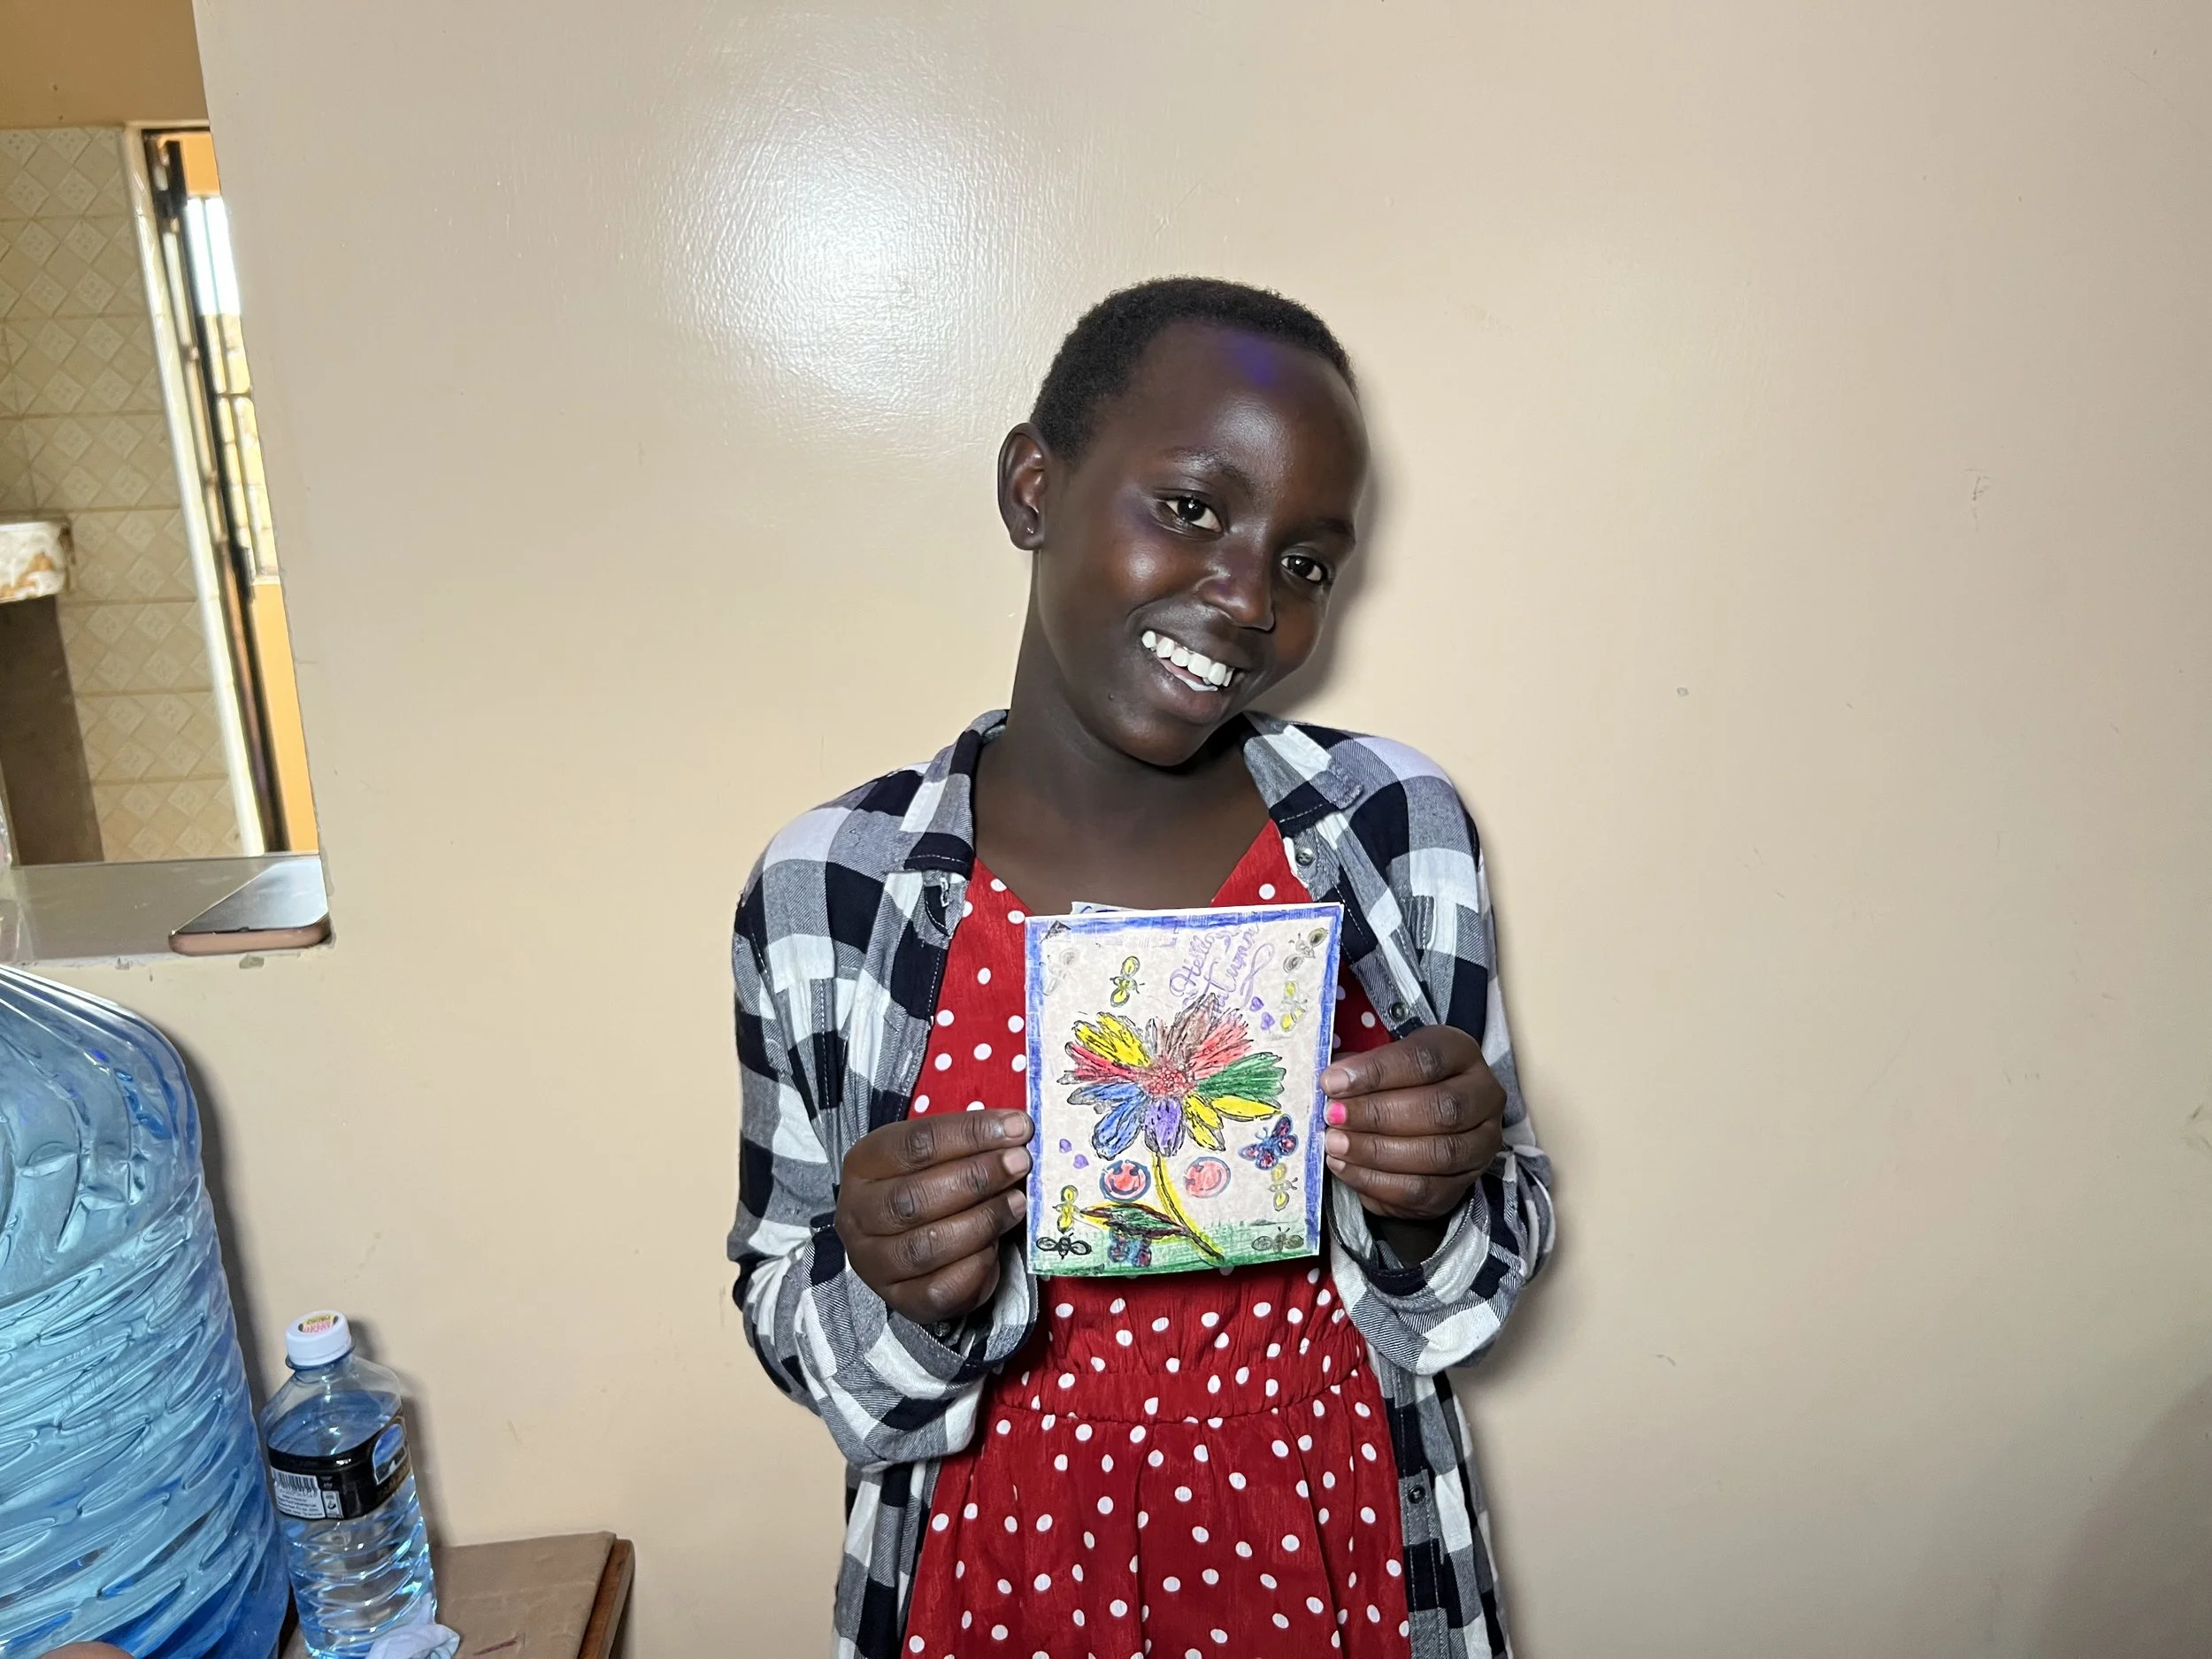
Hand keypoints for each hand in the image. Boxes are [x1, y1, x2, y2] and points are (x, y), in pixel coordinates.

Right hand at [836, 1109, 1032, 1324]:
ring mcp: (873, 1263)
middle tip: (1019, 1164)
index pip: (915, 1144)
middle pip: (914, 1198)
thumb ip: (967, 1146)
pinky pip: (939, 1291)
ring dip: (982, 1222)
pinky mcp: (899, 1300)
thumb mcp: (935, 1156)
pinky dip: (976, 1268)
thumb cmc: (926, 1186)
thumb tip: (1018, 1132)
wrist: (903, 1242)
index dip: (970, 1134)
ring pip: (927, 1246)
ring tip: (1016, 1204)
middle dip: (977, 1178)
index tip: (1017, 1128)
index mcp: (863, 1165)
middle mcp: (857, 1215)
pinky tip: (997, 1247)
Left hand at [1320, 1025, 1504, 1221]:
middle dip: (1377, 1115)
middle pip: (1439, 1108)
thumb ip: (1358, 1070)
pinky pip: (1424, 1190)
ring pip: (1436, 1154)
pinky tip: (1346, 1168)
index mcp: (1461, 1053)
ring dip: (1376, 1152)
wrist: (1420, 1124)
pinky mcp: (1464, 1184)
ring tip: (1335, 1145)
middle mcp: (1483, 1096)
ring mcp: (1480, 1144)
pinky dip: (1378, 1182)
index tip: (1332, 1082)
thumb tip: (1330, 1084)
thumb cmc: (1397, 1085)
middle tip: (1333, 1117)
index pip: (1425, 1059)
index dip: (1376, 1072)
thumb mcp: (1382, 1063)